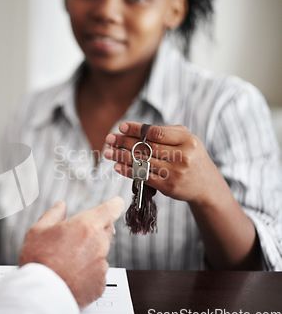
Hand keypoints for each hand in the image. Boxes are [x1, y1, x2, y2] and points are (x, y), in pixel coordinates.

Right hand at [19, 197, 123, 308]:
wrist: (42, 294)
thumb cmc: (39, 262)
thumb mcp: (38, 230)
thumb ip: (53, 215)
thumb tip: (60, 207)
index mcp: (86, 226)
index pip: (113, 208)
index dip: (113, 204)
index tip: (113, 204)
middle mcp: (99, 244)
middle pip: (106, 230)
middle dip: (94, 230)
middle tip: (74, 238)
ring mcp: (102, 265)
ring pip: (101, 252)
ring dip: (90, 253)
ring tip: (67, 260)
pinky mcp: (100, 283)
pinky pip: (98, 273)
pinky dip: (88, 272)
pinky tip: (71, 273)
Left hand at [103, 122, 228, 205]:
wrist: (206, 186)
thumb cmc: (191, 157)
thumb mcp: (186, 140)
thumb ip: (165, 132)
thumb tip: (136, 130)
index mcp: (188, 140)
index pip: (156, 133)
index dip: (136, 129)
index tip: (121, 127)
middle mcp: (183, 156)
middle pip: (147, 147)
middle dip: (124, 142)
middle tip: (109, 138)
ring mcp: (176, 173)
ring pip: (143, 162)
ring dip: (121, 156)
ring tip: (108, 151)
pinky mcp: (169, 187)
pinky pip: (144, 177)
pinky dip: (128, 171)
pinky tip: (117, 166)